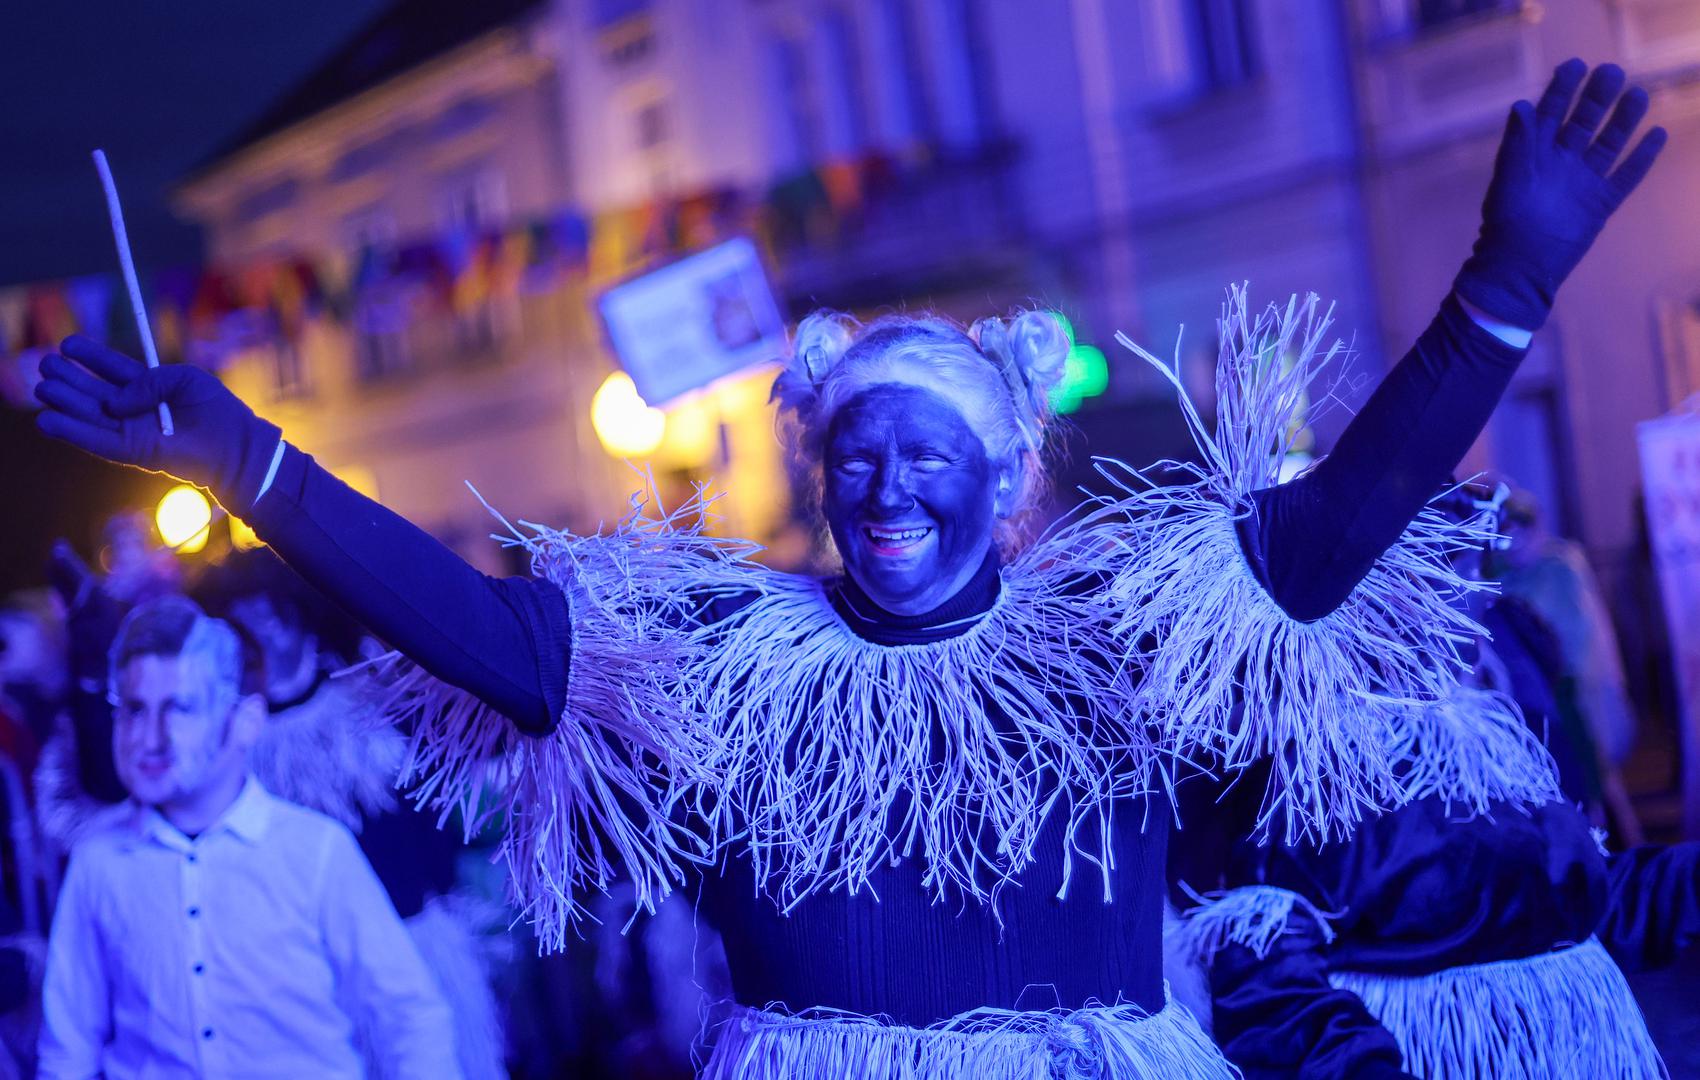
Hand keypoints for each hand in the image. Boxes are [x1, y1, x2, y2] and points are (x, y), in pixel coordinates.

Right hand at [35, 335, 281, 513]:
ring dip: (64, 403)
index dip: (91, 356)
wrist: (237, 450)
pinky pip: (96, 442)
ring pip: (90, 416)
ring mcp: (132, 431)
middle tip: (46, 364)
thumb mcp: (186, 380)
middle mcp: (137, 409)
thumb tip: (115, 401)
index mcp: (151, 388)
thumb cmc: (219, 412)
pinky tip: (48, 421)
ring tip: (43, 388)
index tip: (69, 344)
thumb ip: (149, 381)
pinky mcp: (132, 452)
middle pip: (94, 391)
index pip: (113, 368)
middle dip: (70, 378)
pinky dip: (72, 432)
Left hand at [1455, 59, 1666, 330]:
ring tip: (1638, 94)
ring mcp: (1582, 181)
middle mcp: (1561, 162)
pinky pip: (1625, 176)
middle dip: (1597, 97)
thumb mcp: (1509, 178)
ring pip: (1608, 143)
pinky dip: (1641, 157)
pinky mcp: (1600, 203)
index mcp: (1534, 154)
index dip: (1561, 89)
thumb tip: (1522, 104)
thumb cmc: (1506, 222)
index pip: (1550, 113)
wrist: (1519, 265)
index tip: (1575, 64)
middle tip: (1610, 71)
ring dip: (1623, 120)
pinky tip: (1656, 135)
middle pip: (1584, 122)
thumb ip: (1518, 143)